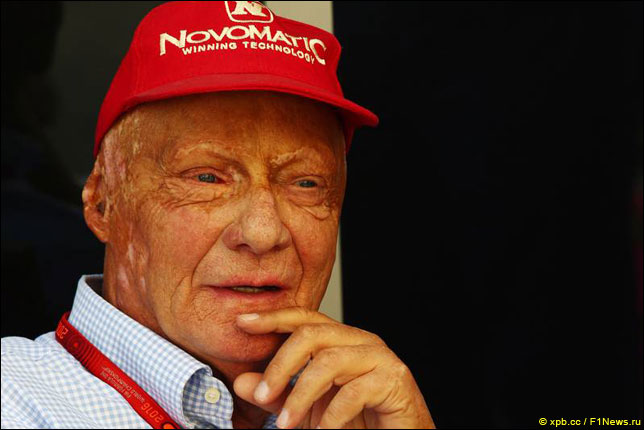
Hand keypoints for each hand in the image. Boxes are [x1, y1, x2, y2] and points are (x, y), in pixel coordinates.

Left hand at [233, 307, 434, 428]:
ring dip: (301, 396)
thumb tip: (243, 382)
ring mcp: (380, 358)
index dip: (273, 318)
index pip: (304, 319)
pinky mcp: (395, 380)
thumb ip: (278, 394)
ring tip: (285, 425)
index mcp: (341, 340)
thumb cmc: (357, 423)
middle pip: (312, 334)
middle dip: (281, 364)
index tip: (242, 323)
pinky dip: (331, 416)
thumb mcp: (307, 410)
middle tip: (262, 396)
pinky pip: (353, 392)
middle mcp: (361, 341)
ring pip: (329, 361)